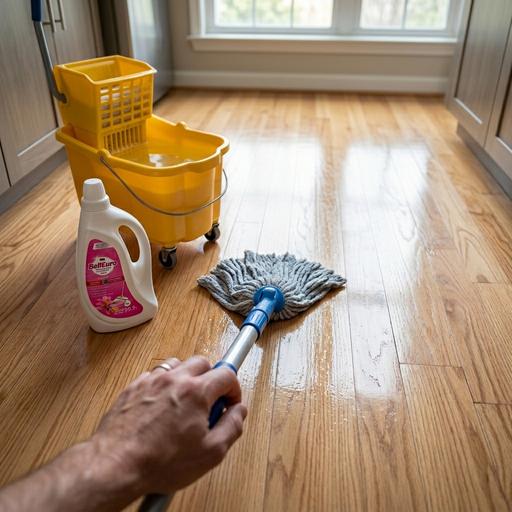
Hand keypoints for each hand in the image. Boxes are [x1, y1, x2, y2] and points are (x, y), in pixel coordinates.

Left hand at [89, 356, 246, 495]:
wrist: (116, 465)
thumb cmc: (160, 461)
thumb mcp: (210, 453)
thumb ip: (231, 427)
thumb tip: (239, 411)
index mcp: (196, 392)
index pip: (226, 375)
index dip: (233, 389)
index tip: (229, 402)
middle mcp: (174, 379)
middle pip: (202, 362)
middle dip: (211, 379)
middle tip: (209, 402)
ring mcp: (152, 381)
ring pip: (177, 365)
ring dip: (186, 377)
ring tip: (185, 401)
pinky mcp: (134, 387)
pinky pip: (154, 375)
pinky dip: (163, 384)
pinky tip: (162, 406)